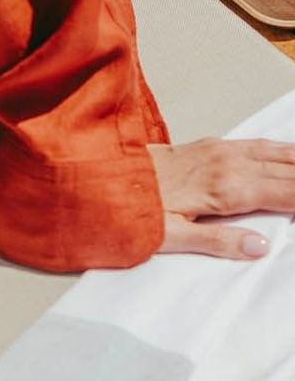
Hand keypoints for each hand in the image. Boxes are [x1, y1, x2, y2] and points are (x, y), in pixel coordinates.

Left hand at [148, 138, 294, 258]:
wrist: (112, 171)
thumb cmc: (137, 204)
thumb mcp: (173, 235)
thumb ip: (218, 242)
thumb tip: (259, 246)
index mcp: (224, 190)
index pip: (284, 194)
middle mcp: (227, 165)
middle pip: (285, 170)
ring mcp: (219, 151)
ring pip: (273, 152)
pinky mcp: (211, 144)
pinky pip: (255, 143)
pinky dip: (280, 148)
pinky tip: (289, 152)